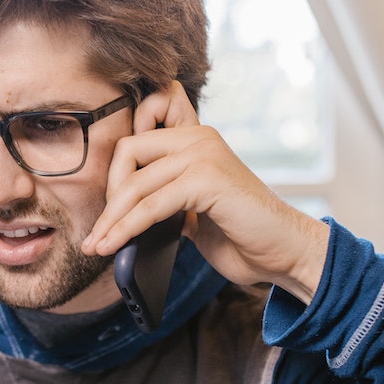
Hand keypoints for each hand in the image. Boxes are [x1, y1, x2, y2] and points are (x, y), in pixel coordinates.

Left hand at [81, 82, 328, 303]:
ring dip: (111, 219)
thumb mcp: (194, 211)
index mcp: (196, 139)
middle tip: (99, 232)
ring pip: (135, 182)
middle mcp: (199, 138)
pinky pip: (151, 203)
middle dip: (108, 196)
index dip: (117, 167)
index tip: (109, 206)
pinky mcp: (207, 178)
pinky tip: (114, 245)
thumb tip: (118, 216)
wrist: (285, 253)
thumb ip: (165, 200)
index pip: (140, 131)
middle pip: (127, 152)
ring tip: (97, 246)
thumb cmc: (242, 236)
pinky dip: (128, 227)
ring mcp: (204, 154)